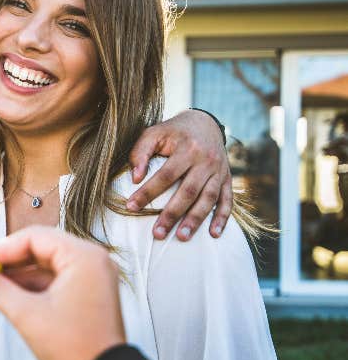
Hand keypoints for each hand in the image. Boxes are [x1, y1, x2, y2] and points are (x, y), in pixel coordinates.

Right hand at [0, 226, 125, 359]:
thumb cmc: (78, 349)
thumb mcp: (26, 314)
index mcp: (84, 257)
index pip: (33, 238)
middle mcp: (92, 261)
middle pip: (39, 247)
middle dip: (5, 259)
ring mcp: (91, 276)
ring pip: (44, 263)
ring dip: (16, 272)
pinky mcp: (87, 291)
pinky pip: (53, 278)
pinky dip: (30, 284)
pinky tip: (8, 291)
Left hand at [127, 110, 230, 240]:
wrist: (205, 123)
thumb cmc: (173, 132)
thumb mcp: (153, 133)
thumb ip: (141, 152)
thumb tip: (135, 178)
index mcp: (188, 148)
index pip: (166, 175)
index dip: (148, 192)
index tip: (131, 207)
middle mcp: (206, 160)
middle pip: (188, 191)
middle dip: (172, 214)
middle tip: (157, 234)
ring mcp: (220, 171)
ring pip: (208, 198)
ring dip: (196, 220)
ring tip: (181, 237)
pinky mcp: (227, 178)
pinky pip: (228, 200)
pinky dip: (222, 218)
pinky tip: (214, 234)